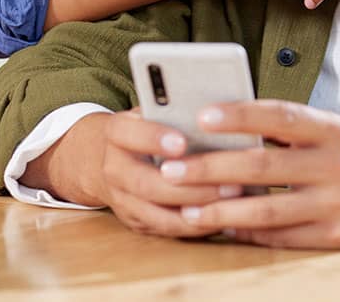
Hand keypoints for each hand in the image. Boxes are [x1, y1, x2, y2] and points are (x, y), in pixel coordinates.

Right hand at [87, 110, 241, 236]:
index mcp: (116, 132)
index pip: (129, 134)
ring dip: (196, 208)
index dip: (153, 138)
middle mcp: (114, 168)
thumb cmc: (147, 126)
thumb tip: (215, 113)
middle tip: (226, 180)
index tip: (182, 142)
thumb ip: (174, 112)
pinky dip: (194, 224)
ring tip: (230, 198)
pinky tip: (222, 213)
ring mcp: (121, 200)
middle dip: (187, 185)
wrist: (109, 156)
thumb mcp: (152, 111)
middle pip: (145, 183)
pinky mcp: (135, 221)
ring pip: (156, 213)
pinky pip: (165, 228)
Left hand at [160, 100, 339, 248]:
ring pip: (267, 209)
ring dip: (220, 209)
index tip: (202, 115)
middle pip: (264, 166)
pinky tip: (221, 225)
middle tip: (172, 169)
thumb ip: (286, 128)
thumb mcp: (328, 126)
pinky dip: (247, 232)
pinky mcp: (335, 237)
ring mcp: (336, 204)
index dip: (240, 115)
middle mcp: (335, 165)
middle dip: (212, 168)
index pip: (280, 116)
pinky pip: (281, 238)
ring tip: (184, 206)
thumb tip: (225, 125)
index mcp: (332, 128)